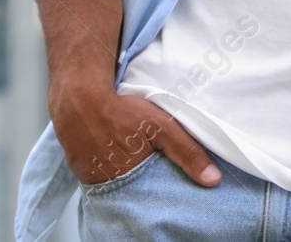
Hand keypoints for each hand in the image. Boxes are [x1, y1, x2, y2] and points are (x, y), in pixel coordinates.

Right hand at [50, 85, 221, 187]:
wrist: (78, 97)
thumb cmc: (121, 110)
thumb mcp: (162, 126)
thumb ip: (187, 152)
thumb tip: (213, 180)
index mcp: (130, 179)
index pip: (153, 194)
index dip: (162, 185)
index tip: (169, 175)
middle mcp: (108, 184)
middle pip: (134, 188)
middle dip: (145, 179)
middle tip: (148, 157)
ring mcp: (92, 178)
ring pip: (116, 182)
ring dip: (125, 172)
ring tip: (131, 152)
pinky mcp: (79, 168)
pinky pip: (99, 173)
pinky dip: (108, 166)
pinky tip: (114, 150)